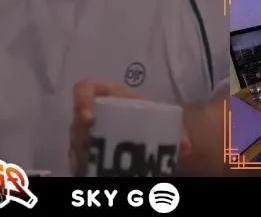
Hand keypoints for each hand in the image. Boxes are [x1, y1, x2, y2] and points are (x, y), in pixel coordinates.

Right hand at [68, 79, 190, 175]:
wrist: (145, 126)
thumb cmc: (148, 115)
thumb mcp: (159, 117)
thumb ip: (175, 130)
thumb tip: (185, 147)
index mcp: (106, 95)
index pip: (84, 87)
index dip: (81, 99)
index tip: (89, 118)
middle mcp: (91, 112)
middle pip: (77, 120)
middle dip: (81, 136)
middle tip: (92, 150)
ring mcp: (85, 132)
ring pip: (75, 141)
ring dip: (81, 154)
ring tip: (93, 166)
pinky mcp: (85, 149)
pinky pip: (77, 157)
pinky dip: (82, 166)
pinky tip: (90, 172)